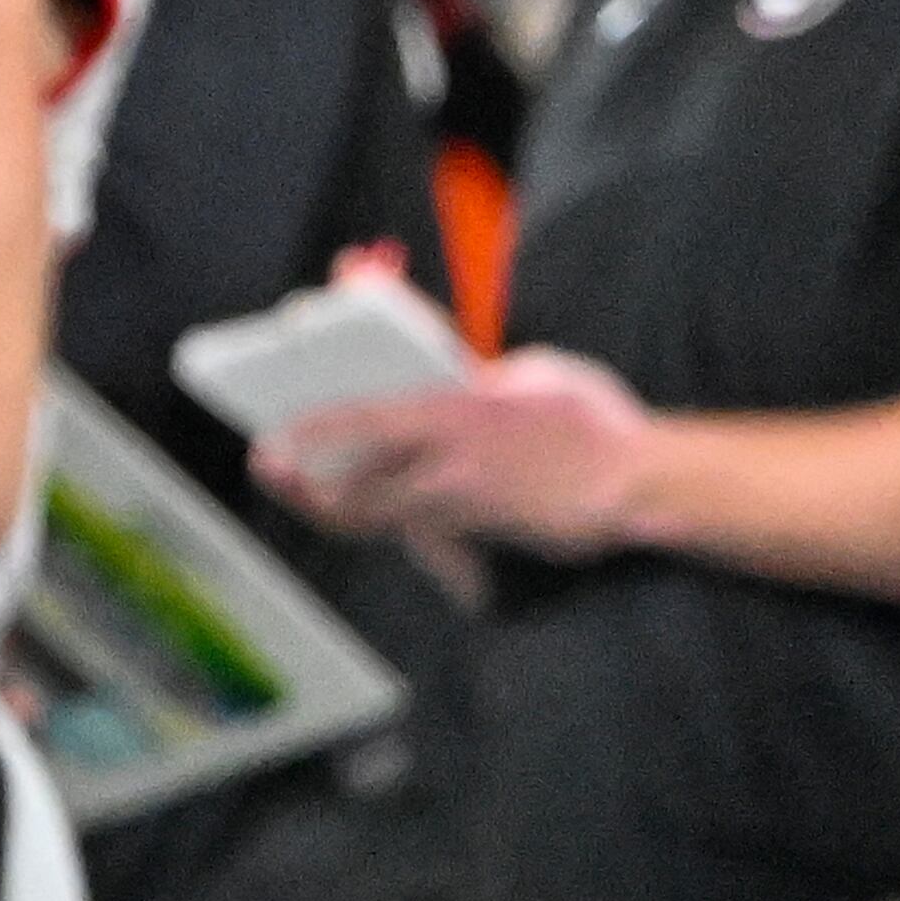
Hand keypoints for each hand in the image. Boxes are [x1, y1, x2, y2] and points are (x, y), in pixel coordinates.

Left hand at [257, 344, 654, 556]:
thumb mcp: (538, 372)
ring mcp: (460, 502)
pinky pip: (413, 525)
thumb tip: (467, 385)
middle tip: (269, 462)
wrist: (630, 487)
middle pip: (356, 483)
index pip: (370, 417)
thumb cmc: (592, 421)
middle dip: (304, 477)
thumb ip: (488, 380)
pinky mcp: (476, 528)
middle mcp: (449, 462)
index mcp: (460, 411)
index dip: (320, 426)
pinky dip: (382, 513)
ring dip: (331, 500)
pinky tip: (368, 500)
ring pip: (376, 511)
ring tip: (300, 484)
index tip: (282, 429)